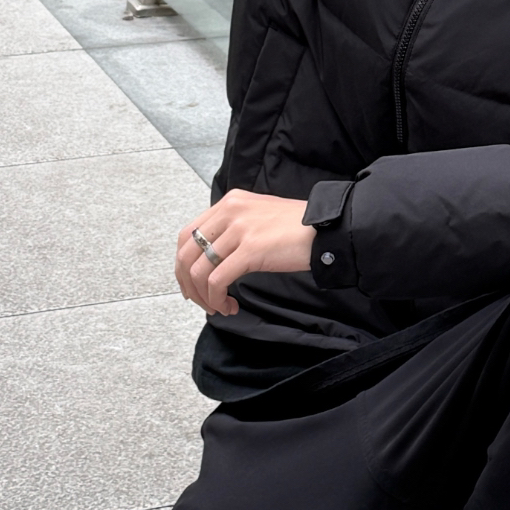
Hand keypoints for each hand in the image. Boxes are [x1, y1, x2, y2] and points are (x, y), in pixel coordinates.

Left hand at [176, 191, 315, 316]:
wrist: (326, 228)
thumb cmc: (298, 228)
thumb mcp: (258, 217)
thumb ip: (234, 229)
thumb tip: (215, 258)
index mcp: (229, 202)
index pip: (188, 234)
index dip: (182, 264)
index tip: (190, 285)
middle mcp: (229, 211)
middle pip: (186, 253)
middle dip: (188, 284)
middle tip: (201, 302)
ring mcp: (238, 229)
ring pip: (198, 270)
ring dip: (205, 296)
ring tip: (220, 307)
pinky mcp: (249, 249)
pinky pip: (216, 280)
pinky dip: (217, 299)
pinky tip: (230, 306)